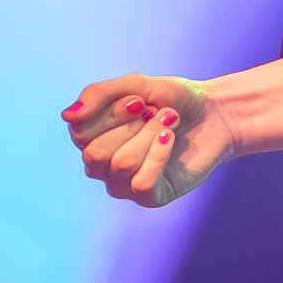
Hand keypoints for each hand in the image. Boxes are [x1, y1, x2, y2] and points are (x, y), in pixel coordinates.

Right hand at [62, 73, 235, 207]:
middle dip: (132, 125)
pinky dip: (159, 154)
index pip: (79, 132)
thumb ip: (99, 95)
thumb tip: (67, 115)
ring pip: (121, 165)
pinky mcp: (151, 197)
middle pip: (95, 153)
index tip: (141, 99)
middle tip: (157, 112)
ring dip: (150, 135)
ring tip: (170, 121)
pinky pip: (142, 182)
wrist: (216, 113)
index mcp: (92, 139)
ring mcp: (124, 184)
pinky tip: (171, 138)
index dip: (112, 113)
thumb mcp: (136, 86)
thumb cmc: (173, 100)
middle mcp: (102, 166)